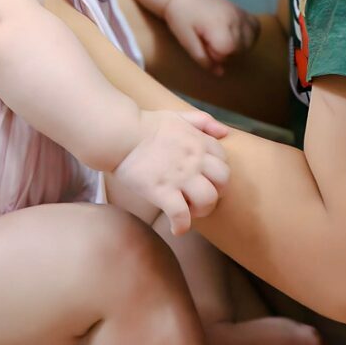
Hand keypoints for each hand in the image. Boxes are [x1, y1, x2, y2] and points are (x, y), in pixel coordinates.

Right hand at [111, 108, 230, 235]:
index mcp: (199, 142)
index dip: (216, 175)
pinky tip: (176, 228)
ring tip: (189, 212)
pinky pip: (182, 215)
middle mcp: (195, 159)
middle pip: (223, 182)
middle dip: (216, 193)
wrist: (120, 134)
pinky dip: (182, 226)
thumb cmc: (146, 125)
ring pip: (208, 200)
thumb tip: (225, 132)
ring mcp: (180, 176)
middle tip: (200, 198)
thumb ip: (204, 121)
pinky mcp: (162, 191)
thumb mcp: (178, 116)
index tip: (204, 181)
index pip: (224, 162)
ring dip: (202, 210)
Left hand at [163, 0, 260, 73]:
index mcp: (219, 25)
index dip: (214, 54)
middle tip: (208, 40)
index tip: (203, 45)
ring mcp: (241, 13)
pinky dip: (248, 35)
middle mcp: (235, 18)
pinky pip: (255, 28)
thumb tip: (220, 73)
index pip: (228, 52)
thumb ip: (203, 58)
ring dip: (237, 46)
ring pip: (249, 42)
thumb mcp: (186, 41)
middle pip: (240, 49)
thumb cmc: (180, 18)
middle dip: (224, 52)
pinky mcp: (244, 11)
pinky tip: (235, 34)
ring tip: (219, 38)